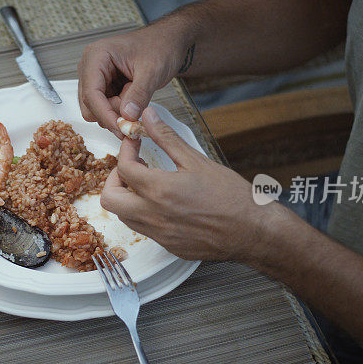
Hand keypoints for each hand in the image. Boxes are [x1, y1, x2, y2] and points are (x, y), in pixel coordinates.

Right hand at [77, 25, 187, 137]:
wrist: (167, 42)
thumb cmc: (159, 46)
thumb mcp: (152, 70)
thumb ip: (139, 94)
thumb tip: (127, 116)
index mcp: (97, 56)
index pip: (91, 93)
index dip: (105, 114)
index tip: (121, 127)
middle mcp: (91, 67)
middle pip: (89, 105)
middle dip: (112, 114)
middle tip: (135, 110)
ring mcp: (96, 78)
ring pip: (97, 110)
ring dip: (117, 112)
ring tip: (136, 96)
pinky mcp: (104, 87)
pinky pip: (106, 109)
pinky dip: (120, 111)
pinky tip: (134, 99)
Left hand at [100, 107, 284, 261]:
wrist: (253, 231)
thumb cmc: (232, 197)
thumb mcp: (197, 160)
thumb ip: (167, 138)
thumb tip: (149, 117)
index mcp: (159, 191)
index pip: (123, 168)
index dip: (125, 150)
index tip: (135, 143)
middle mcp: (153, 216)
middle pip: (109, 199)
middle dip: (114, 179)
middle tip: (132, 167)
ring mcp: (159, 234)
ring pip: (124, 216)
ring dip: (128, 197)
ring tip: (147, 183)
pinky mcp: (168, 246)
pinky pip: (144, 229)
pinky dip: (144, 213)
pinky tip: (163, 202)